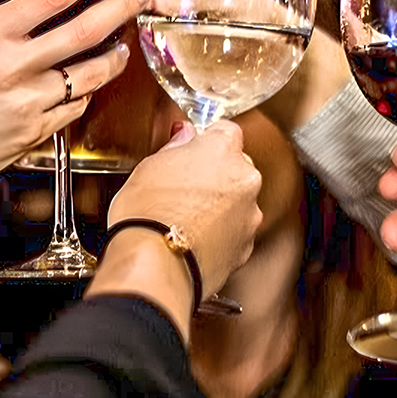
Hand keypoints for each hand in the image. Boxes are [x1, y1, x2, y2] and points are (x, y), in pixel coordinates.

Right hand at [0, 0, 147, 212]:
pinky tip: (88, 83)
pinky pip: (76, 109)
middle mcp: (14, 67)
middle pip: (87, 30)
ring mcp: (29, 104)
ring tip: (122, 44)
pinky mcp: (33, 136)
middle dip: (122, 7)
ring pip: (91, 74)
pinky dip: (88, 92)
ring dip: (115, 55)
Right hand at [103, 120, 263, 297]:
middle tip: (183, 187)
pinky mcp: (247, 245)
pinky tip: (194, 238)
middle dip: (215, 173)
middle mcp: (244, 178)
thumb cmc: (147, 215)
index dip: (205, 140)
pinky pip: (237, 230)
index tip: (191, 149)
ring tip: (185, 218)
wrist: (155, 266)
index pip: (225, 131)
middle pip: (236, 165)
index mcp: (221, 149)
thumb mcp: (149, 167)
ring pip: (239, 200)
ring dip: (220, 205)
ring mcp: (249, 213)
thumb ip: (175, 147)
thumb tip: (184, 137)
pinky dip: (222, 233)